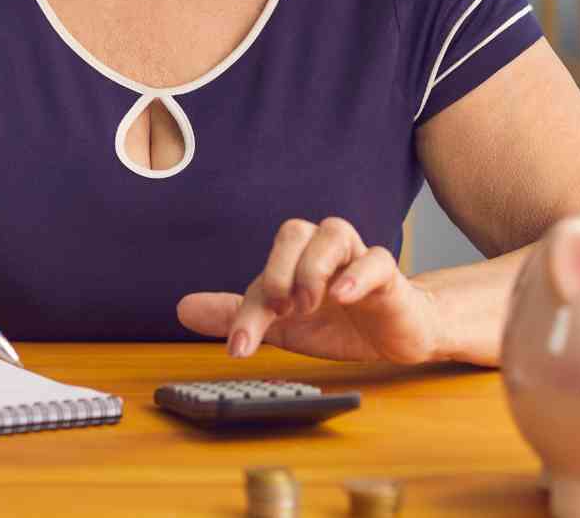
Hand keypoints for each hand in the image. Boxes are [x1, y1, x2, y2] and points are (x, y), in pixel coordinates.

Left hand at [176, 217, 444, 363]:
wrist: (397, 335)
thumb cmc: (340, 323)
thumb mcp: (285, 328)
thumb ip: (241, 316)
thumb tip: (183, 308)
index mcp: (296, 262)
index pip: (263, 274)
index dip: (247, 312)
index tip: (240, 347)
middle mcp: (323, 252)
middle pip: (294, 232)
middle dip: (278, 269)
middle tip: (279, 309)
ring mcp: (356, 259)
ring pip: (333, 233)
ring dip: (313, 267)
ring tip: (309, 303)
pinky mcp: (388, 275)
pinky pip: (375, 259)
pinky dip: (357, 274)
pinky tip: (342, 295)